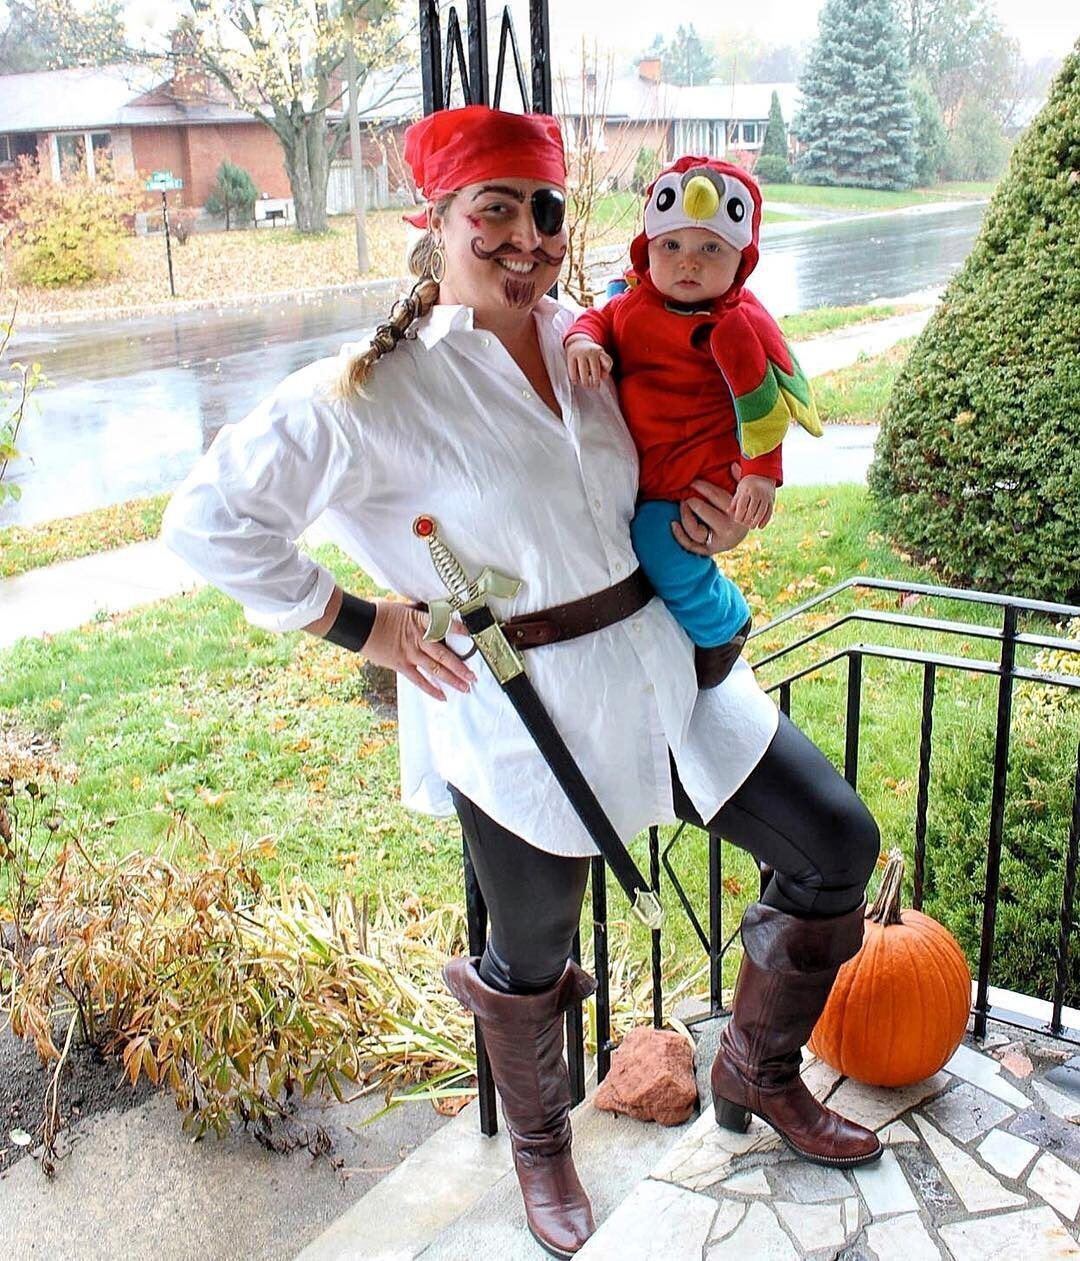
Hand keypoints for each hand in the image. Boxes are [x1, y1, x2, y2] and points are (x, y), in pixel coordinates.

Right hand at [360, 599, 476, 701]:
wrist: (360, 625)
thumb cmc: (379, 613)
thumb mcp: (403, 607)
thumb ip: (419, 612)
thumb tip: (431, 611)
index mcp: (419, 620)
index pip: (443, 624)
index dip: (458, 629)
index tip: (472, 634)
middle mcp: (418, 639)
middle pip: (444, 655)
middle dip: (461, 666)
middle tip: (473, 676)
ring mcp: (410, 653)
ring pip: (435, 669)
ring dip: (452, 679)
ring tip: (465, 687)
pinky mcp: (401, 664)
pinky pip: (419, 679)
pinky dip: (431, 689)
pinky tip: (442, 696)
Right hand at [566, 336, 612, 387]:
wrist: (577, 342)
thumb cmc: (591, 354)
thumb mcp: (600, 357)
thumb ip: (605, 366)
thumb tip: (604, 377)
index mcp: (599, 351)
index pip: (607, 362)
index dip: (607, 370)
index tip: (603, 377)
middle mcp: (591, 351)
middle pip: (595, 370)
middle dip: (595, 381)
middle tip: (595, 388)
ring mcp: (580, 353)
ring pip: (584, 371)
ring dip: (585, 381)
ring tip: (586, 385)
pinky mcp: (571, 355)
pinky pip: (573, 370)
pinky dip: (574, 378)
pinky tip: (576, 382)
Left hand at [672, 476, 749, 555]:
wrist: (745, 531)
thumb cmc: (740, 506)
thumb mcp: (743, 492)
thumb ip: (738, 479)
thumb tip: (733, 465)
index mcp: (737, 513)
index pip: (716, 496)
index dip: (702, 487)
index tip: (693, 482)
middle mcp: (729, 529)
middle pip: (704, 511)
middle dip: (691, 502)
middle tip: (686, 497)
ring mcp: (718, 542)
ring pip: (695, 531)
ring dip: (685, 517)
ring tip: (683, 506)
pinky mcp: (709, 550)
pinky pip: (690, 545)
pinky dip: (679, 536)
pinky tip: (673, 524)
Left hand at [729, 472, 775, 528]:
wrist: (763, 475)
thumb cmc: (747, 484)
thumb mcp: (740, 490)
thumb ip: (735, 501)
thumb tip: (728, 511)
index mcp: (747, 490)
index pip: (742, 506)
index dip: (739, 515)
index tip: (737, 520)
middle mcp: (757, 493)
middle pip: (752, 510)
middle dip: (747, 519)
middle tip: (744, 524)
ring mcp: (766, 497)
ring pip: (761, 512)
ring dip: (756, 521)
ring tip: (751, 526)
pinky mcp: (772, 500)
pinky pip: (769, 512)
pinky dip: (765, 521)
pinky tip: (760, 527)